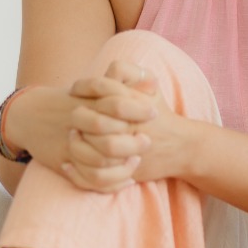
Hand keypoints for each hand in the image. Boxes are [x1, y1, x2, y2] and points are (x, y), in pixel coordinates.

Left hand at [65, 60, 194, 191]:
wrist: (180, 147)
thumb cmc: (160, 115)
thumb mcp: (150, 87)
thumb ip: (129, 73)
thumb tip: (106, 71)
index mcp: (133, 102)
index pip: (100, 87)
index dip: (83, 87)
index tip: (74, 90)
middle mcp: (128, 126)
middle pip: (90, 119)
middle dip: (78, 117)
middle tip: (73, 117)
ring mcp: (125, 151)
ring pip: (90, 149)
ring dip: (76, 144)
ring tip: (73, 137)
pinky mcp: (123, 172)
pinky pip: (93, 176)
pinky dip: (76, 172)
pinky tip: (67, 164)